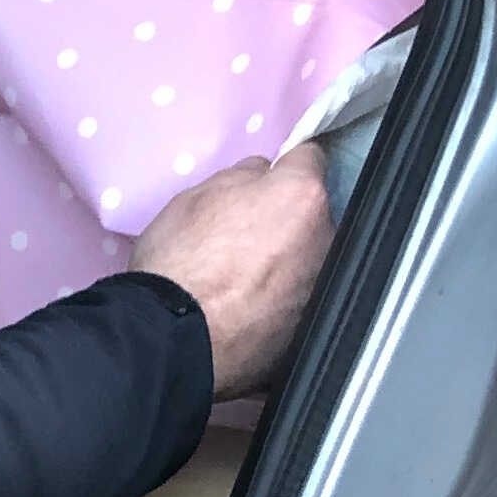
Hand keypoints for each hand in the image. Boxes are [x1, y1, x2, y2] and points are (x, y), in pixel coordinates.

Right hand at [132, 148, 333, 402]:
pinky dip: (277, 298)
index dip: (282, 167)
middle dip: (286, 218)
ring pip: (305, 258)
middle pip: (310, 215)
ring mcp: (320, 287)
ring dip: (285, 260)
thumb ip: (242, 177)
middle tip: (243, 234)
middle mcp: (324, 239)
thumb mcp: (197, 196)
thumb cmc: (181, 259)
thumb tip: (260, 174)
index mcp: (301, 196)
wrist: (172, 337)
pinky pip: (294, 298)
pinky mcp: (306, 326)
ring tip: (241, 278)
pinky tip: (245, 307)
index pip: (309, 158)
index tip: (265, 181)